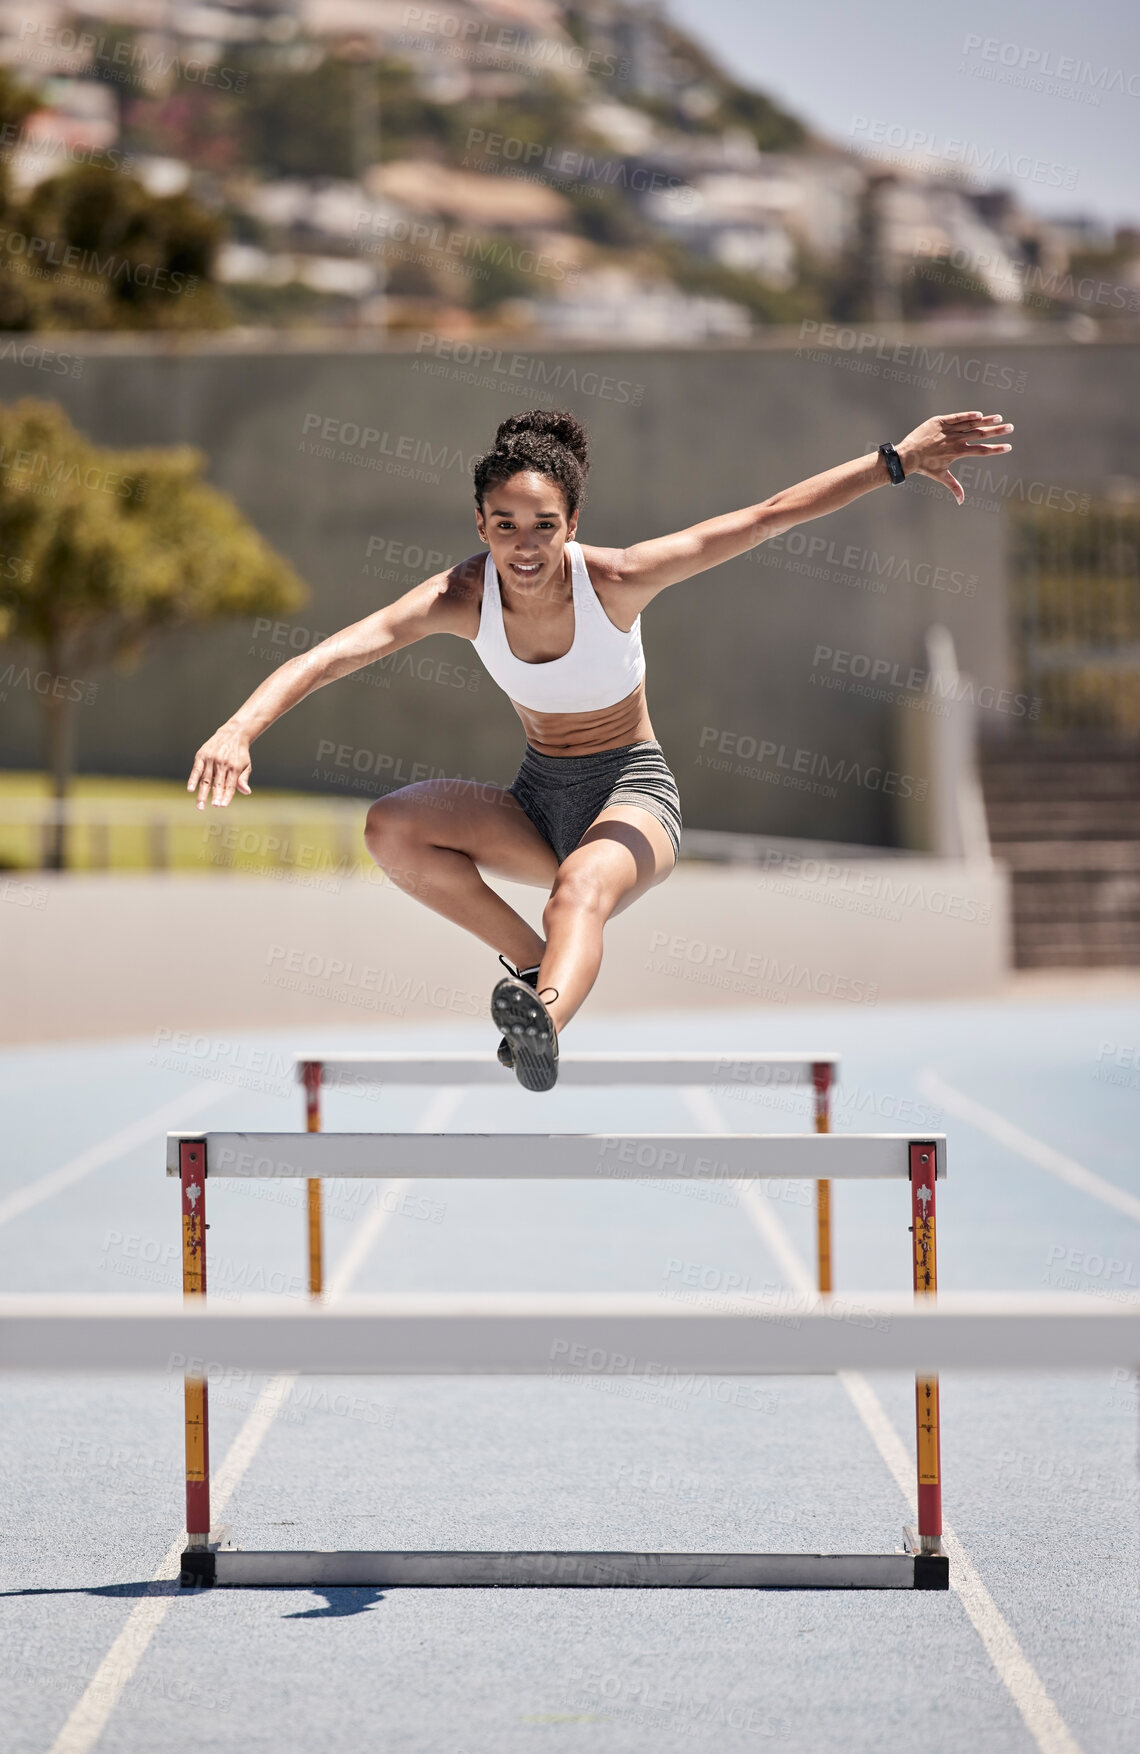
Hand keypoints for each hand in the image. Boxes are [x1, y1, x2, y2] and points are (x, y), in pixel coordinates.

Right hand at [188, 724, 252, 809]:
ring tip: (200, 806)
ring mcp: (211, 759)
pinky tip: (190, 789)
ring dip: (203, 793)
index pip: (230, 785)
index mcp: (234, 767)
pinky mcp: (202, 755)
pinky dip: (193, 779)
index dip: (226, 796)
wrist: (233, 734)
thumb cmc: (240, 754)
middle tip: (213, 806)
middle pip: (218, 783)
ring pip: (206, 779)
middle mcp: (222, 763)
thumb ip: (243, 779)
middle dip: (215, 796)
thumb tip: (246, 792)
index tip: (222, 806)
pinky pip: (196, 769)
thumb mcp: (246, 765)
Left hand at [895, 411, 1012, 504]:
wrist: (907, 455)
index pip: (982, 450)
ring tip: (999, 418)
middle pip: (980, 435)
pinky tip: (980, 414)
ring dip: (986, 421)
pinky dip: (968, 415)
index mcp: (958, 452)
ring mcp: (949, 430)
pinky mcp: (940, 421)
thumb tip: (961, 501)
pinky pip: (957, 417)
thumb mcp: (941, 476)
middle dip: (997, 432)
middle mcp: (956, 440)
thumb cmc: (924, 467)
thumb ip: (954, 486)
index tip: (1008, 447)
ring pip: (971, 424)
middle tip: (1011, 428)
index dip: (996, 449)